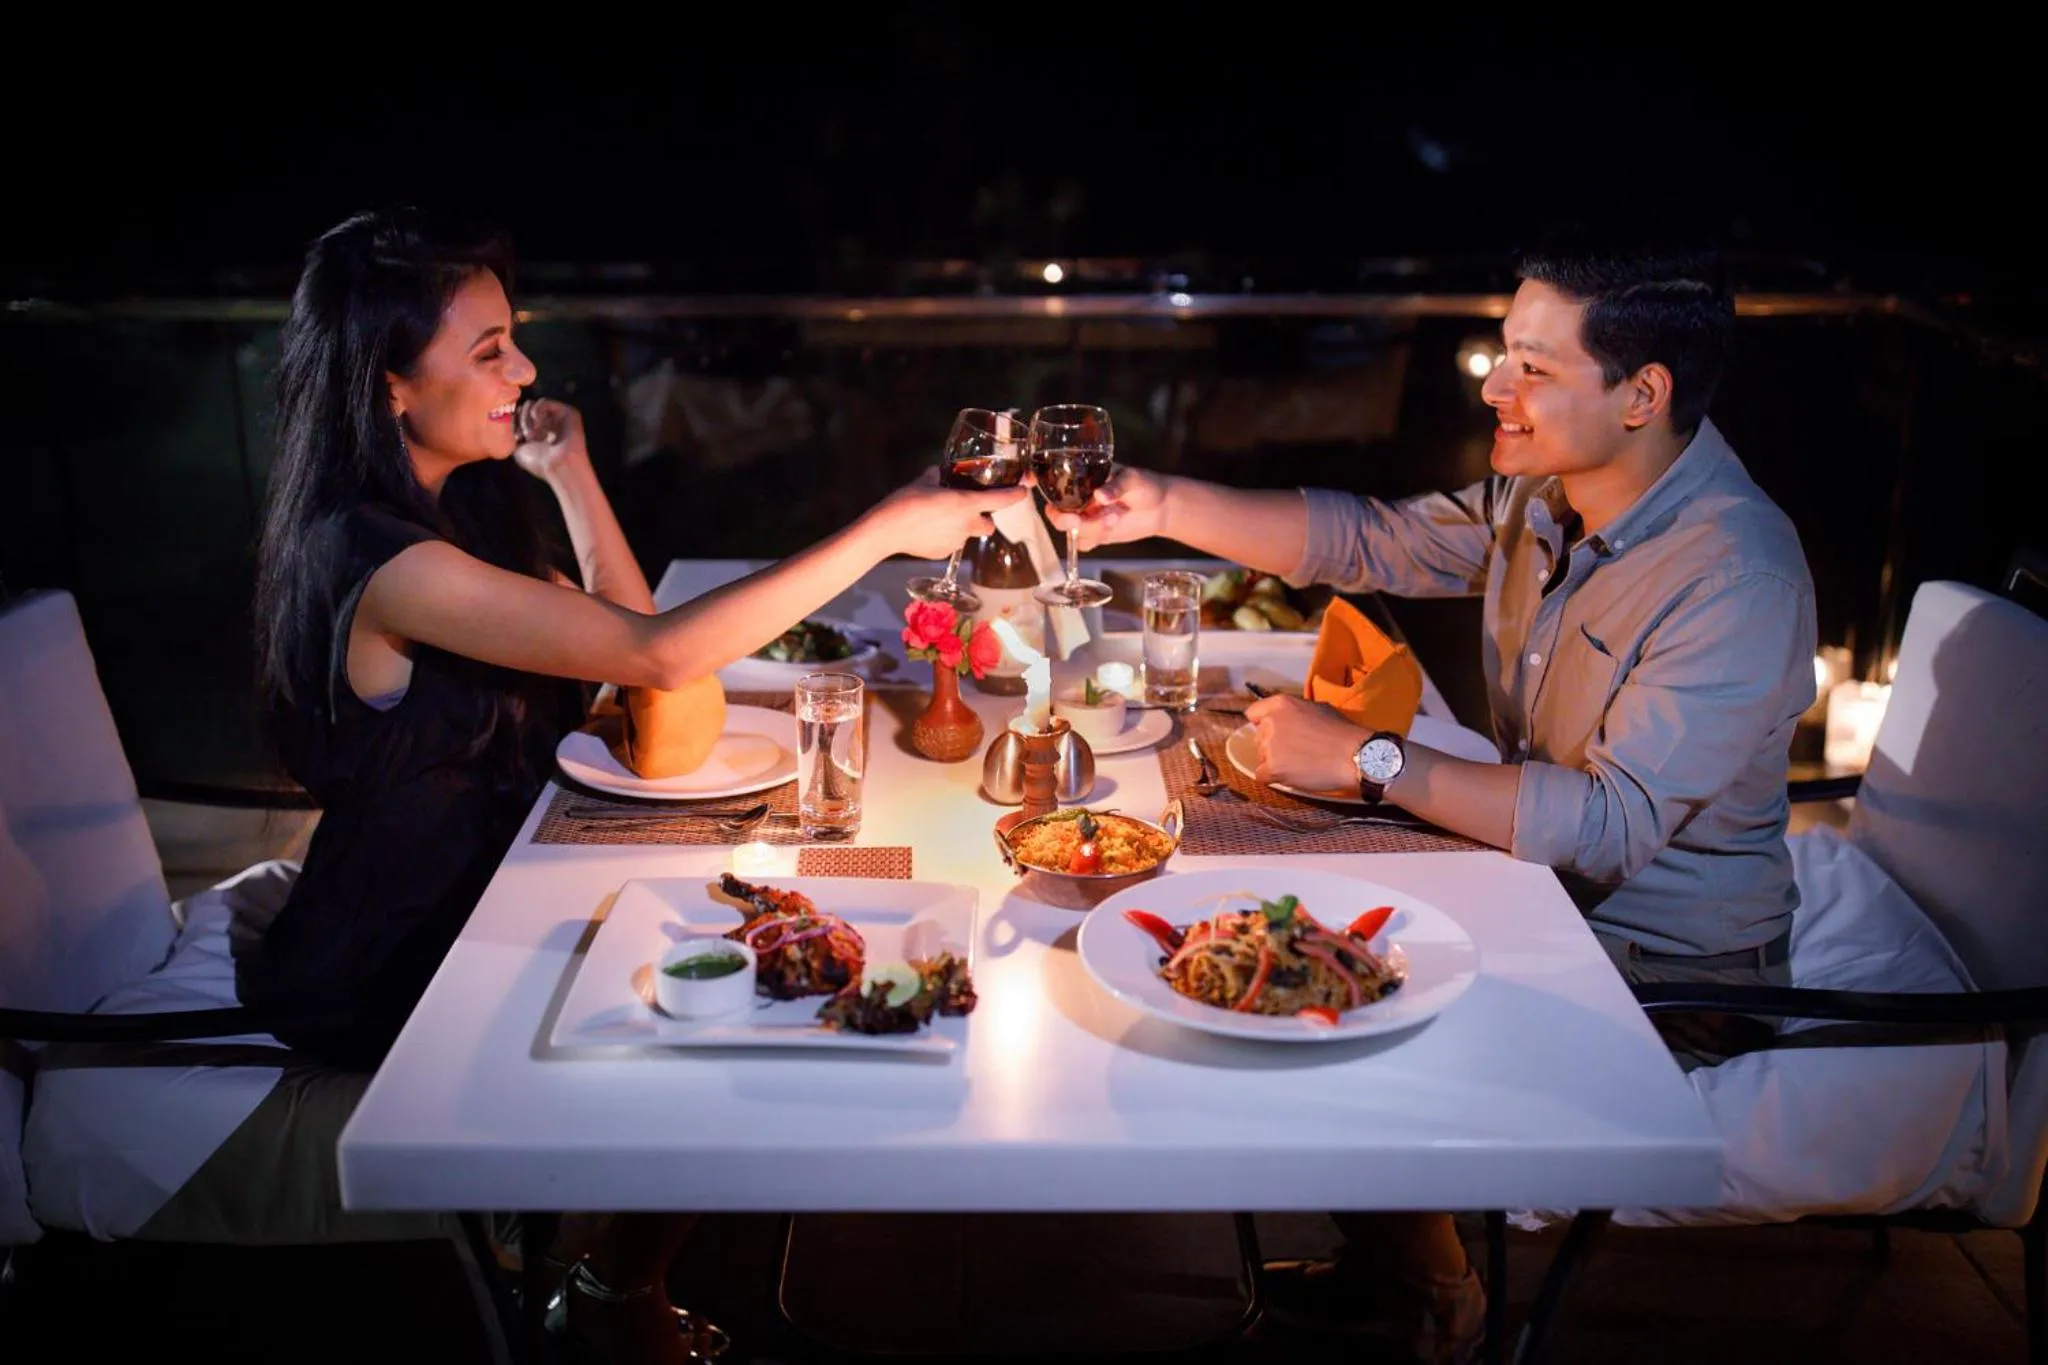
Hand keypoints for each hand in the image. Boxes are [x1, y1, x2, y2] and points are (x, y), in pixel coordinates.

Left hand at [512, 398, 590, 482]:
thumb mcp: (517, 448)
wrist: (559, 466)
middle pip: (524, 409)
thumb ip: (513, 432)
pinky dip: (537, 409)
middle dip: (521, 420)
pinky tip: (536, 421)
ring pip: (532, 405)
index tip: (516, 438)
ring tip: (531, 434)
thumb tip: (511, 417)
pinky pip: (544, 402)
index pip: (519, 416)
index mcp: (537, 431)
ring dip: (527, 418)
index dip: (514, 423)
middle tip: (525, 436)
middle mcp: (548, 423)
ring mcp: (557, 417)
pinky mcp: (566, 412)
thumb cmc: (539, 463)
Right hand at [871, 467, 1032, 560]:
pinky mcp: (944, 554)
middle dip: (985, 519)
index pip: (1001, 500)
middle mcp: (967, 525)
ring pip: (969, 535)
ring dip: (963, 528)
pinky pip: (952, 544)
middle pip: (989, 525)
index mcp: (967, 504)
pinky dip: (946, 538)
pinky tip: (929, 531)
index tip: (1024, 491)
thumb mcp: (923, 482)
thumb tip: (939, 472)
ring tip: (942, 520)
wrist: (887, 531)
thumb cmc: (906, 502)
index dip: (1015, 495)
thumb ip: (937, 476)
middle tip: (971, 511)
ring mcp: (957, 542)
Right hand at [1040, 465, 1168, 549]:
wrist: (1162, 508)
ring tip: (1114, 517)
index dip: (1043, 487)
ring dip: (1089, 528)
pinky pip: (1083, 542)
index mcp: (1083, 479)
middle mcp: (1079, 498)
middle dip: (1065, 519)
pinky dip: (1094, 538)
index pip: (1055, 483)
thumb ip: (1116, 486)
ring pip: (1071, 530)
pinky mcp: (1095, 534)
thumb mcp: (1132, 479)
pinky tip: (1111, 527)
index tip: (1043, 493)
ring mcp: (1086, 517)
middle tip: (1079, 520)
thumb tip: (1100, 496)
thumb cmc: (1145, 485)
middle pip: (1056, 512)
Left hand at [1245, 693, 1360, 792]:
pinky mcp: (1271, 768)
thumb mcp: (1318, 708)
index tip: (1275, 732)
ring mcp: (1269, 746)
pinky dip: (1274, 778)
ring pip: (1260, 757)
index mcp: (1281, 704)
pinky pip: (1262, 776)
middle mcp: (1270, 722)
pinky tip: (1292, 777)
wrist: (1352, 756)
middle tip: (1294, 752)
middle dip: (1272, 745)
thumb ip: (1296, 712)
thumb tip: (1289, 720)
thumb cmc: (1341, 731)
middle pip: (1258, 737)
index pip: (1254, 713)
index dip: (1263, 723)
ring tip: (1298, 765)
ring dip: (1274, 762)